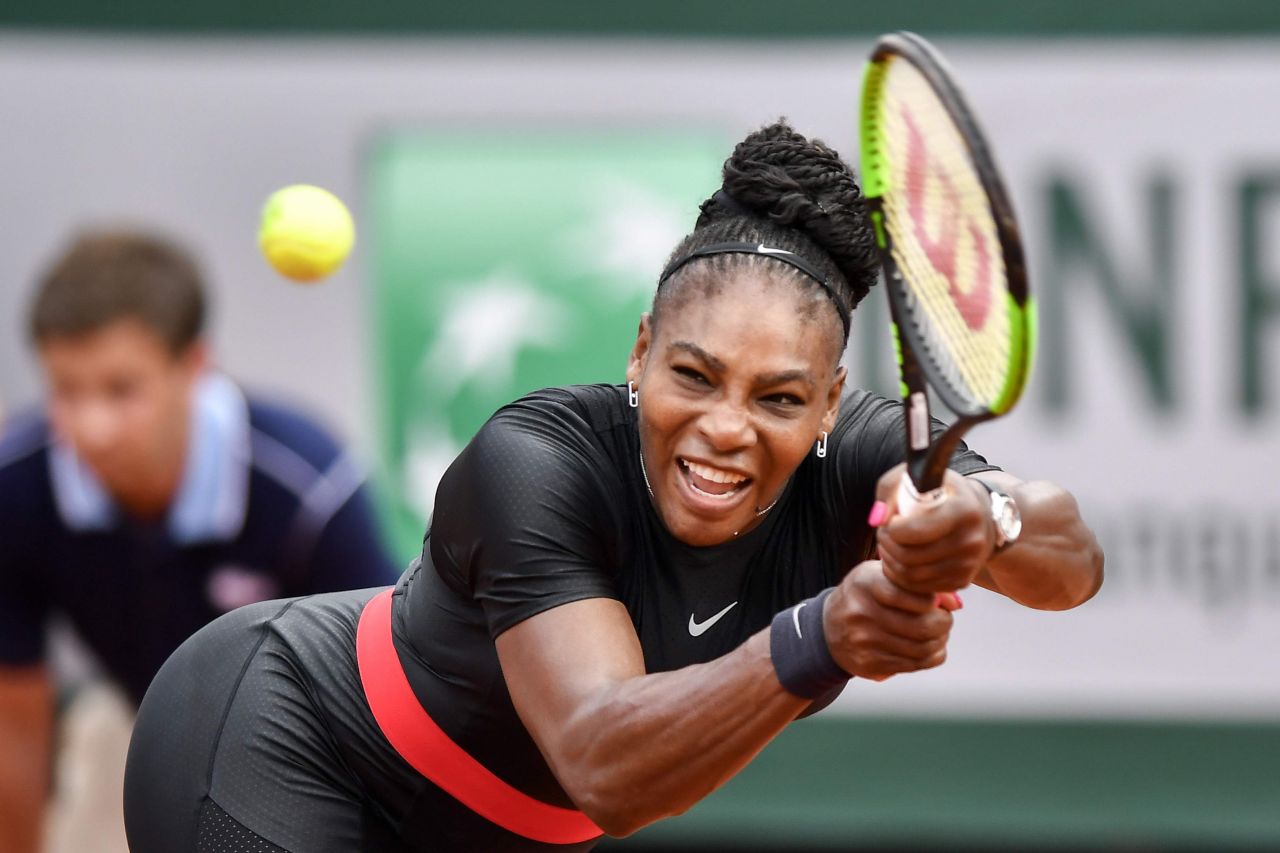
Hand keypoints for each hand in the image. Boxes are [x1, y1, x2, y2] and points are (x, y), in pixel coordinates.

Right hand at [822, 560, 952, 680]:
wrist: (827, 628)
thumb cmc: (864, 596)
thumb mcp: (882, 577)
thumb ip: (917, 583)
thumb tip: (957, 603)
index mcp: (865, 583)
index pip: (911, 595)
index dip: (934, 600)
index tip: (935, 601)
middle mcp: (862, 613)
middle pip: (922, 626)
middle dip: (944, 623)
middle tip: (944, 619)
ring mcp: (864, 642)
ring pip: (922, 649)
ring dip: (940, 641)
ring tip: (939, 633)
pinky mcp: (869, 664)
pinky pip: (914, 665)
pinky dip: (931, 656)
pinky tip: (930, 647)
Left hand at [873, 464, 994, 594]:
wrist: (976, 514)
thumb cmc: (939, 492)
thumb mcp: (916, 477)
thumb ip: (890, 490)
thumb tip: (877, 519)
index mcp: (963, 511)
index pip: (915, 531)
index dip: (892, 528)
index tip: (890, 520)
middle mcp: (971, 541)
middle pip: (910, 556)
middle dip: (886, 545)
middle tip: (882, 533)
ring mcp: (968, 564)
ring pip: (911, 576)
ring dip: (890, 561)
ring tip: (887, 545)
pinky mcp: (962, 581)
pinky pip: (920, 587)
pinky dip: (901, 576)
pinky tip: (898, 559)